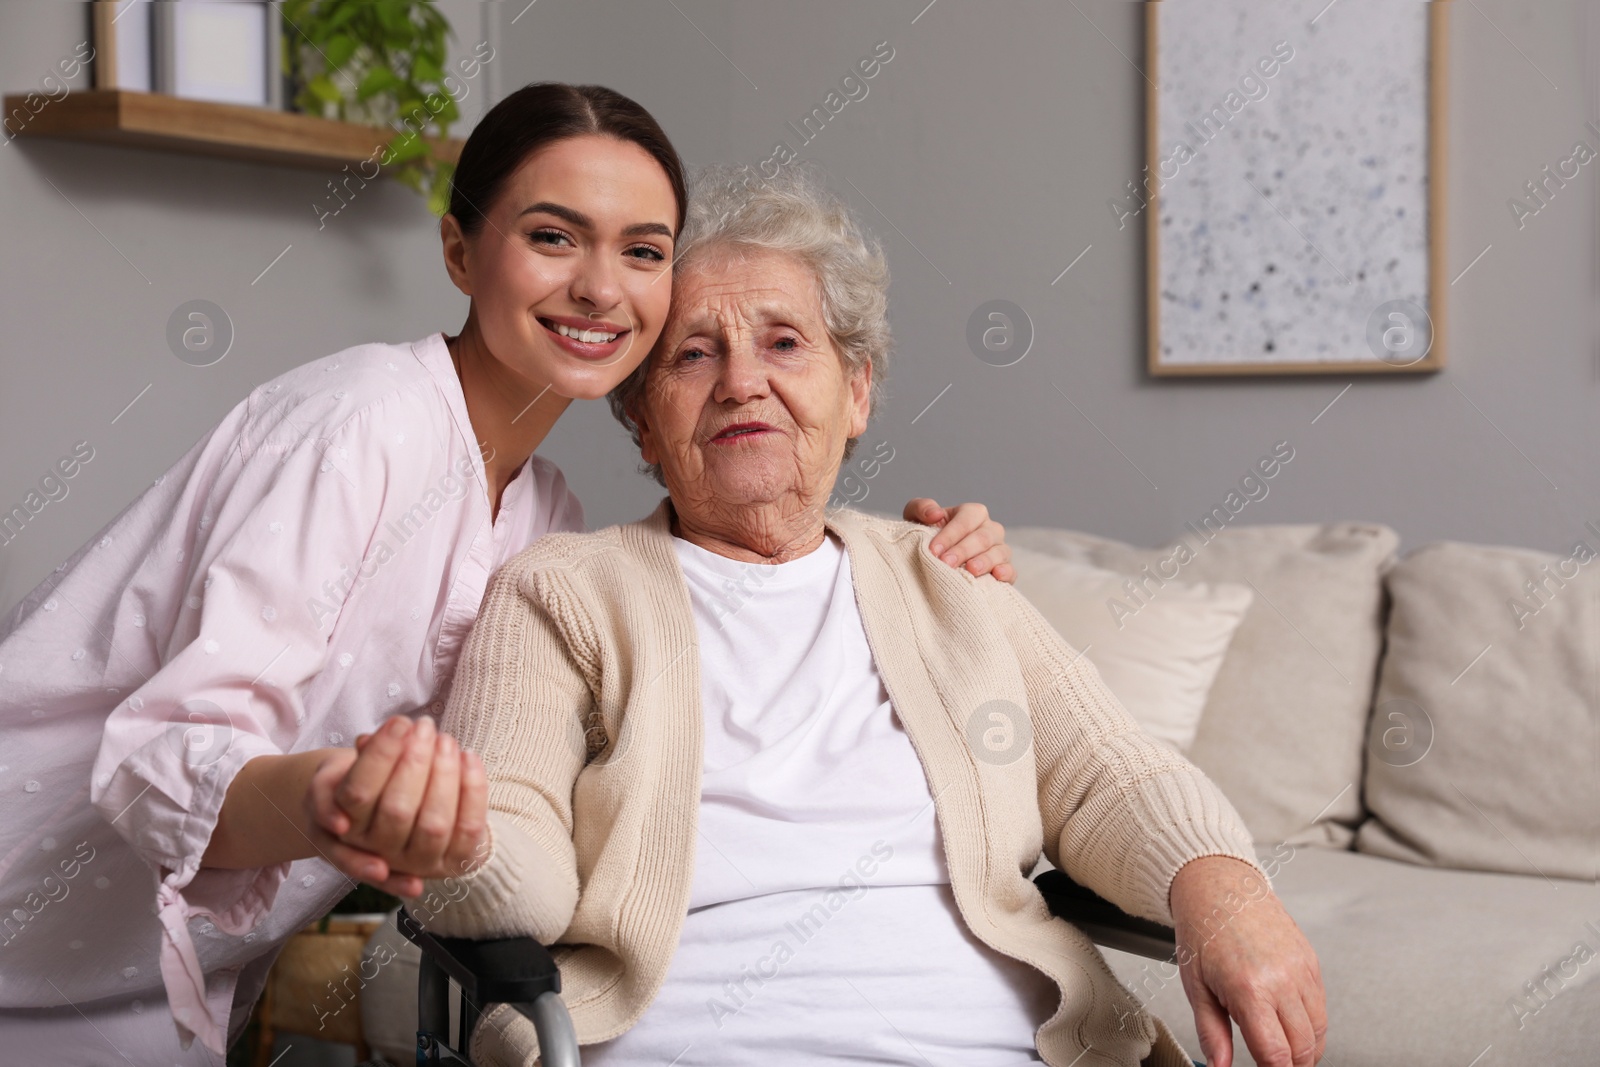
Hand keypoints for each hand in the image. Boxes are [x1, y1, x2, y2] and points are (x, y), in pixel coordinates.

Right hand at [306, 715, 487, 896]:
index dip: (380, 756)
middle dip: (415, 760)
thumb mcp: (355, 770)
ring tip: (446, 739)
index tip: (399, 722)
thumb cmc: (374, 787)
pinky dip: (473, 789)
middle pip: (396, 810)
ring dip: (444, 774)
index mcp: (348, 827)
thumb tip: (365, 741)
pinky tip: (469, 756)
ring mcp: (416, 864)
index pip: (359, 793)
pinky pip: (468, 829)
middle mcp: (378, 852)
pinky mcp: (452, 864)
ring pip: (434, 824)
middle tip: (425, 725)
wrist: (409, 826)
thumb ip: (359, 758)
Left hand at [903, 498, 1013, 582]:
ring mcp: (1000, 549)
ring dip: (984, 561)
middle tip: (945, 563)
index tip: (933, 550)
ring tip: (970, 570)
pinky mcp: (1005, 570)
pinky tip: (997, 576)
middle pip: (982, 537)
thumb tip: (935, 514)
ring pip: (999, 552)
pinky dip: (1006, 573)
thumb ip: (921, 508)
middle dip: (963, 550)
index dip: (950, 535)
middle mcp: (990, 529)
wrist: (935, 561)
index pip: (966, 520)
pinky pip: (1011, 571)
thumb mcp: (916, 517)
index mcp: (973, 513)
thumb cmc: (927, 536)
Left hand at [1169, 856, 1326, 1066]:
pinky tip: (1290, 1024)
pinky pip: (1321, 1007)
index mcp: (1250, 988)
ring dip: (1305, 1049)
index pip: (1276, 1053)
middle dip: (1291, 1066)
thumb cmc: (1203, 929)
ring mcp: (1301, 969)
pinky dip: (1311, 1025)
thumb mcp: (1195, 986)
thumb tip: (1220, 1066)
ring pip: (1318, 1031)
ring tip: (1281, 1050)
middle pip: (1304, 1048)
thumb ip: (1211, 1033)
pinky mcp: (1311, 961)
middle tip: (1271, 1065)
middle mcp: (1282, 979)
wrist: (1220, 886)